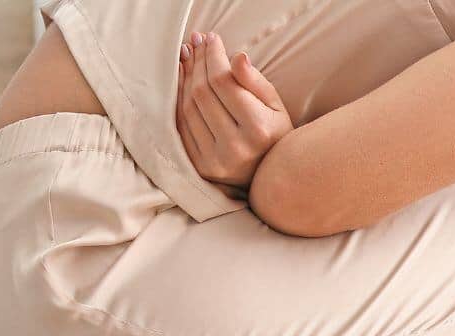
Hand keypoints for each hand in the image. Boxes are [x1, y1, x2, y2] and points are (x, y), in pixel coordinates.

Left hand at [176, 32, 292, 192]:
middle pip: (204, 93)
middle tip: (197, 42)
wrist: (270, 178)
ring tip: (189, 56)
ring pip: (189, 107)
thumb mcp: (276, 106)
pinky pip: (182, 125)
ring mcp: (214, 159)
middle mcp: (235, 146)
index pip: (225, 82)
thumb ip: (255, 81)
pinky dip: (178, 98)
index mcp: (259, 129)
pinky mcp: (200, 166)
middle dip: (198, 62)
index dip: (214, 56)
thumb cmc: (275, 135)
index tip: (211, 38)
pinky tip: (182, 79)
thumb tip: (236, 57)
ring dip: (185, 76)